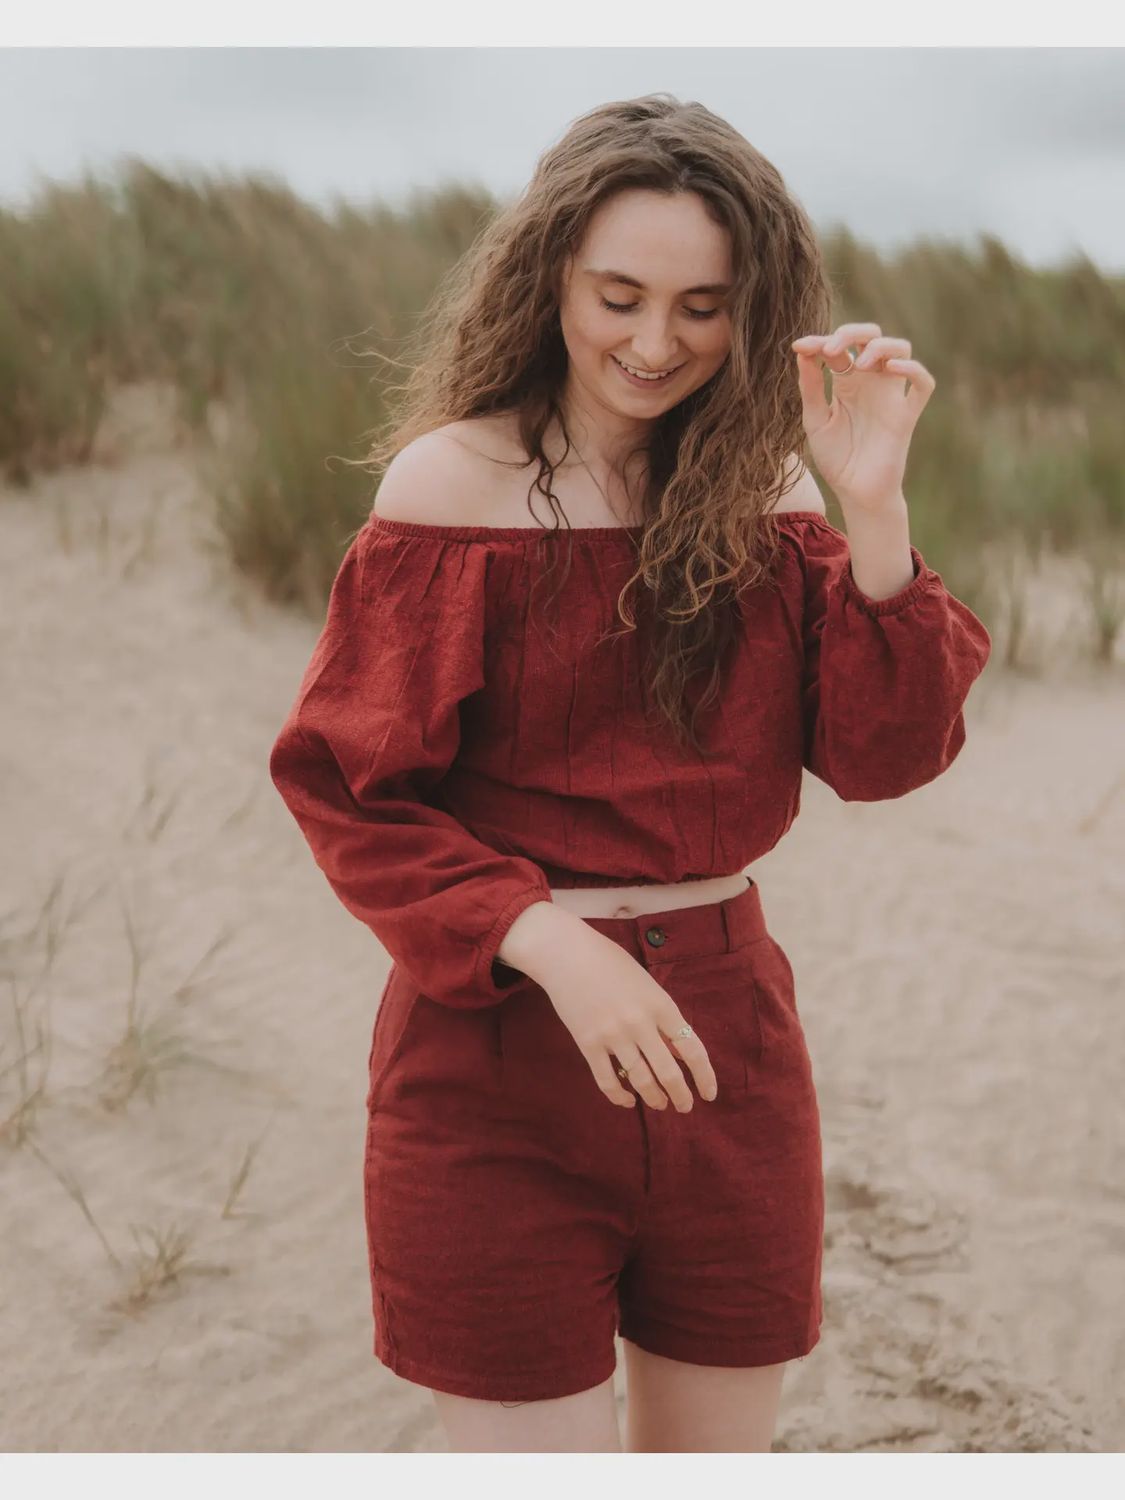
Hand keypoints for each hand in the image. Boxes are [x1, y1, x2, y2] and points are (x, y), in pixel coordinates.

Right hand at [542, 927, 718, 1110]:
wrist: (567, 954)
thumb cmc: (611, 964)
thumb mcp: (647, 986)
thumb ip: (664, 1020)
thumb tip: (681, 1054)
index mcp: (660, 1005)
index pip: (692, 1049)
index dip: (705, 1076)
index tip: (709, 1094)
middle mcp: (640, 1023)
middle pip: (669, 1072)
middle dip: (681, 1096)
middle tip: (685, 1107)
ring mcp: (613, 1035)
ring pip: (641, 1081)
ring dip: (654, 1099)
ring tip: (660, 1105)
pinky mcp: (588, 1044)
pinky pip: (607, 1080)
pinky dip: (620, 1096)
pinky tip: (628, 1101)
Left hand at [790, 321, 935, 515]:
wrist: (855, 493)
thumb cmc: (836, 458)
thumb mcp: (815, 420)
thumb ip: (810, 388)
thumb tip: (802, 352)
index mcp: (846, 382)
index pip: (839, 348)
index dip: (819, 341)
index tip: (800, 347)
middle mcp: (870, 383)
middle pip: (872, 336)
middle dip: (852, 332)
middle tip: (831, 349)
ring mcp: (890, 396)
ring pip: (901, 349)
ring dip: (882, 346)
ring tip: (861, 363)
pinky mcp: (906, 414)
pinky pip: (923, 384)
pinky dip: (913, 370)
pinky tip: (891, 369)